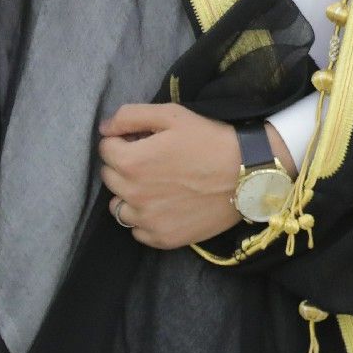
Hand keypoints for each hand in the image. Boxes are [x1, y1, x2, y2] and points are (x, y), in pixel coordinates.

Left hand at [97, 104, 286, 249]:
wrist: (248, 174)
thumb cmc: (210, 140)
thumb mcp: (172, 115)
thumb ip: (130, 116)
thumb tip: (104, 129)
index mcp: (131, 162)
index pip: (106, 149)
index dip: (124, 140)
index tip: (145, 141)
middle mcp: (133, 195)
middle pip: (110, 177)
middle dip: (125, 165)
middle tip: (154, 161)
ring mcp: (147, 220)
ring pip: (119, 207)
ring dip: (130, 195)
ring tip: (157, 186)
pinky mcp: (163, 238)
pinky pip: (138, 231)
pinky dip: (146, 219)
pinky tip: (166, 206)